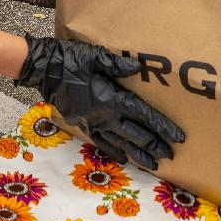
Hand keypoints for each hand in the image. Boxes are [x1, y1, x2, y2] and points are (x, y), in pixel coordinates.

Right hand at [15, 36, 184, 171]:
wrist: (43, 70)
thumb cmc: (70, 59)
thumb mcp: (94, 56)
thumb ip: (116, 64)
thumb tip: (138, 68)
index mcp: (110, 98)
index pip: (142, 115)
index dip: (162, 127)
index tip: (178, 137)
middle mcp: (104, 115)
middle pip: (135, 134)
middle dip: (154, 145)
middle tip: (170, 155)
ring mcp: (93, 123)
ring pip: (120, 143)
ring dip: (138, 154)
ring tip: (153, 164)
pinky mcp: (83, 125)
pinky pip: (102, 143)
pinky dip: (114, 152)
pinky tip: (123, 159)